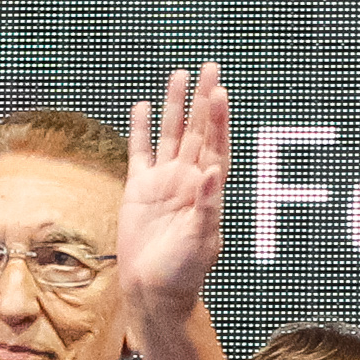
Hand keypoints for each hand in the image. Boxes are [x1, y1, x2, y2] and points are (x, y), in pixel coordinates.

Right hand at [120, 63, 232, 318]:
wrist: (153, 291)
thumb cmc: (183, 273)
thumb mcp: (201, 241)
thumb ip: (207, 206)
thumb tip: (213, 173)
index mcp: (208, 191)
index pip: (216, 145)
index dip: (218, 119)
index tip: (220, 92)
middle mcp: (188, 180)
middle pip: (197, 131)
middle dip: (203, 101)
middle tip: (210, 68)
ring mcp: (164, 183)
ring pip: (171, 135)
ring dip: (175, 106)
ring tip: (179, 75)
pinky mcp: (140, 190)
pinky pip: (141, 153)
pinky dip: (142, 130)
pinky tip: (143, 108)